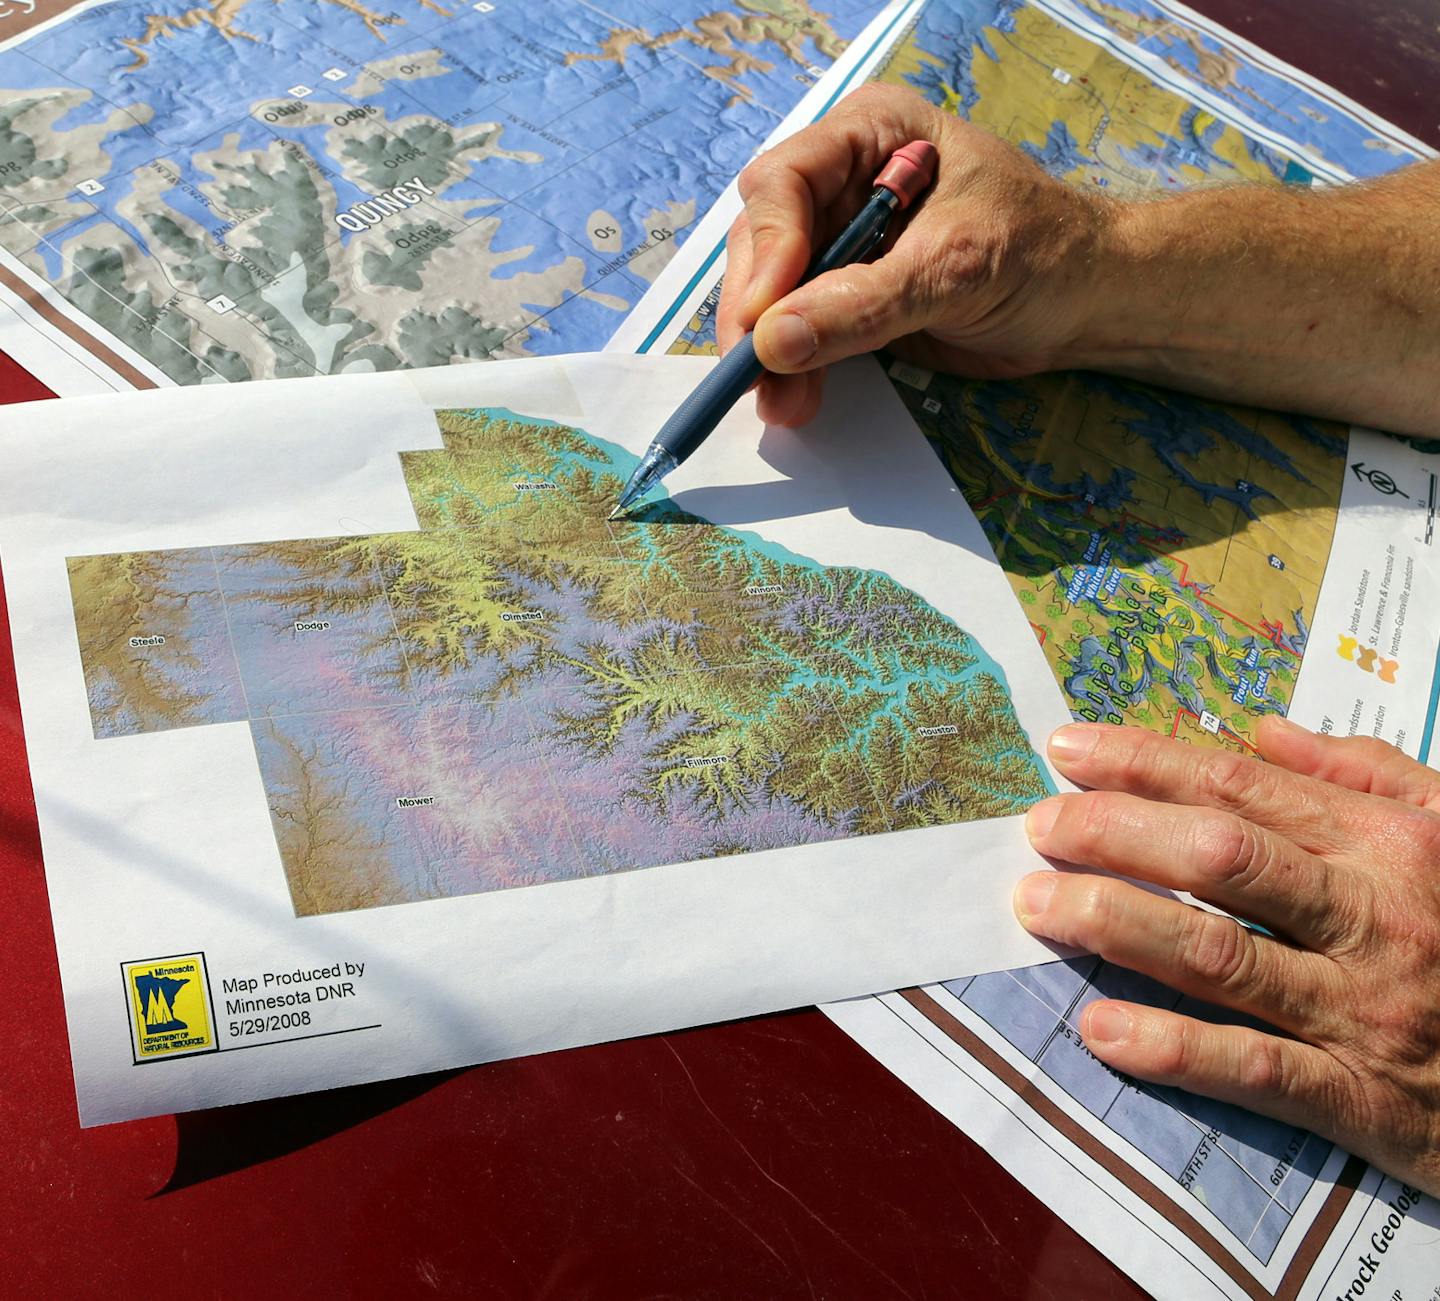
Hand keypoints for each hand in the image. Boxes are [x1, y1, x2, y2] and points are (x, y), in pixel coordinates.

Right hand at [716, 83, 1107, 426]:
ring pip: (774, 292)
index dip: (768, 251)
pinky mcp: (852, 296)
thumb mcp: (954, 269)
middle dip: (757, 311)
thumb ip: (863, 303)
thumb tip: (774, 341)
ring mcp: (845, 241)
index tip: (763, 319)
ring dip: (768, 351)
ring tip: (778, 403)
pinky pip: (802, 329)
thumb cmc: (1043, 252)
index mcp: (872, 135)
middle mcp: (845, 180)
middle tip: (753, 373)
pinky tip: (792, 399)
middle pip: (765, 240)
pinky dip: (793, 367)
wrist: (1091, 302)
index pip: (786, 182)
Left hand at [1013, 718, 1439, 1193]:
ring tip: (1038, 909)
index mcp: (1388, 841)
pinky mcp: (1366, 1098)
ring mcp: (1365, 1007)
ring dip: (1118, 925)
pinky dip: (1173, 1050)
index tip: (1066, 751)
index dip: (1143, 763)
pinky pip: (1256, 1069)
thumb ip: (1362, 774)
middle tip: (1038, 826)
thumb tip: (1259, 730)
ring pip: (1222, 955)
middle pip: (1219, 857)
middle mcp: (1372, 913)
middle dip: (1116, 833)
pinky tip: (1100, 1029)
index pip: (1239, 787)